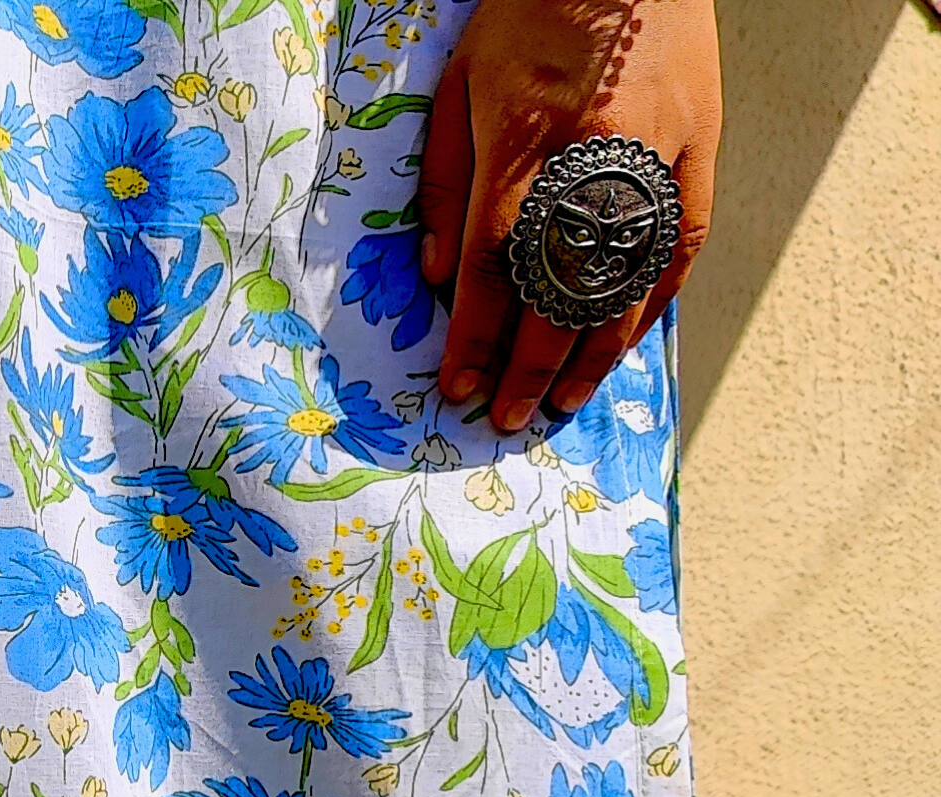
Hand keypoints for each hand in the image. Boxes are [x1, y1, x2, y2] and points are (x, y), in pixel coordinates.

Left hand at [419, 0, 720, 434]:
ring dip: (590, 357)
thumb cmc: (530, 10)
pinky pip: (678, 249)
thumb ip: (444, 181)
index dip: (474, 341)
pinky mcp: (699, 150)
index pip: (491, 271)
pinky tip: (623, 344)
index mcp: (523, 145)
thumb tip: (432, 276)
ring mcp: (654, 162)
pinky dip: (649, 305)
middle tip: (507, 419)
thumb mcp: (461, 82)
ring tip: (561, 402)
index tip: (458, 389)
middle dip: (527, 370)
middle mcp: (590, 165)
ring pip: (623, 287)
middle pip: (557, 296)